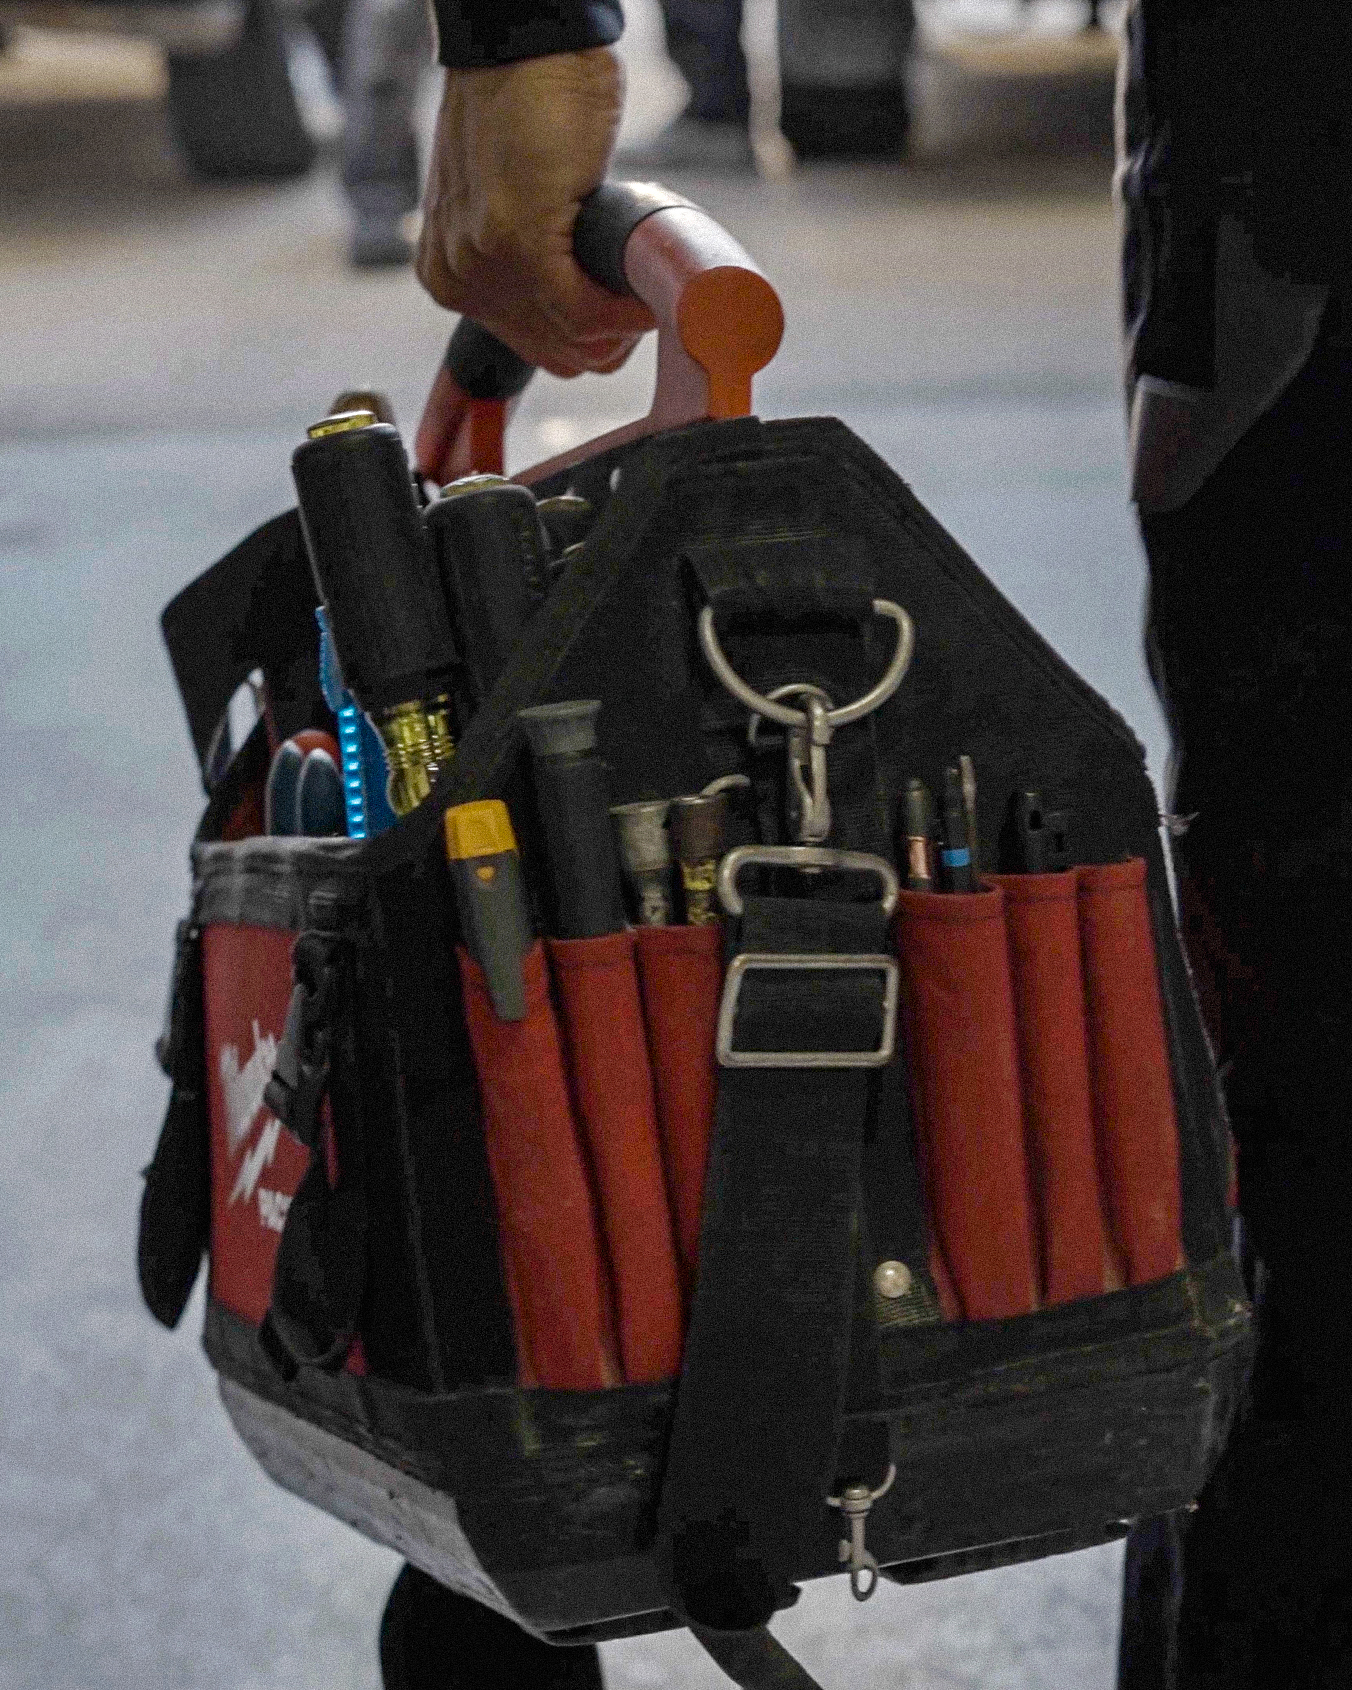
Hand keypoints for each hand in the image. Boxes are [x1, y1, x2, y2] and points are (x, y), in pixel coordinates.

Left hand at [416, 49, 653, 378]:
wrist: (523, 45)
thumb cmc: (528, 109)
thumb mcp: (511, 205)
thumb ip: (527, 259)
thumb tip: (584, 306)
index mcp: (450, 277)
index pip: (536, 350)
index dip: (591, 338)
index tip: (621, 308)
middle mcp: (457, 279)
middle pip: (559, 355)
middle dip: (610, 336)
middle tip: (638, 295)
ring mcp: (483, 266)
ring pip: (576, 342)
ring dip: (622, 322)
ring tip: (640, 282)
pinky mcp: (519, 245)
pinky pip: (586, 313)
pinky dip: (624, 311)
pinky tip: (644, 291)